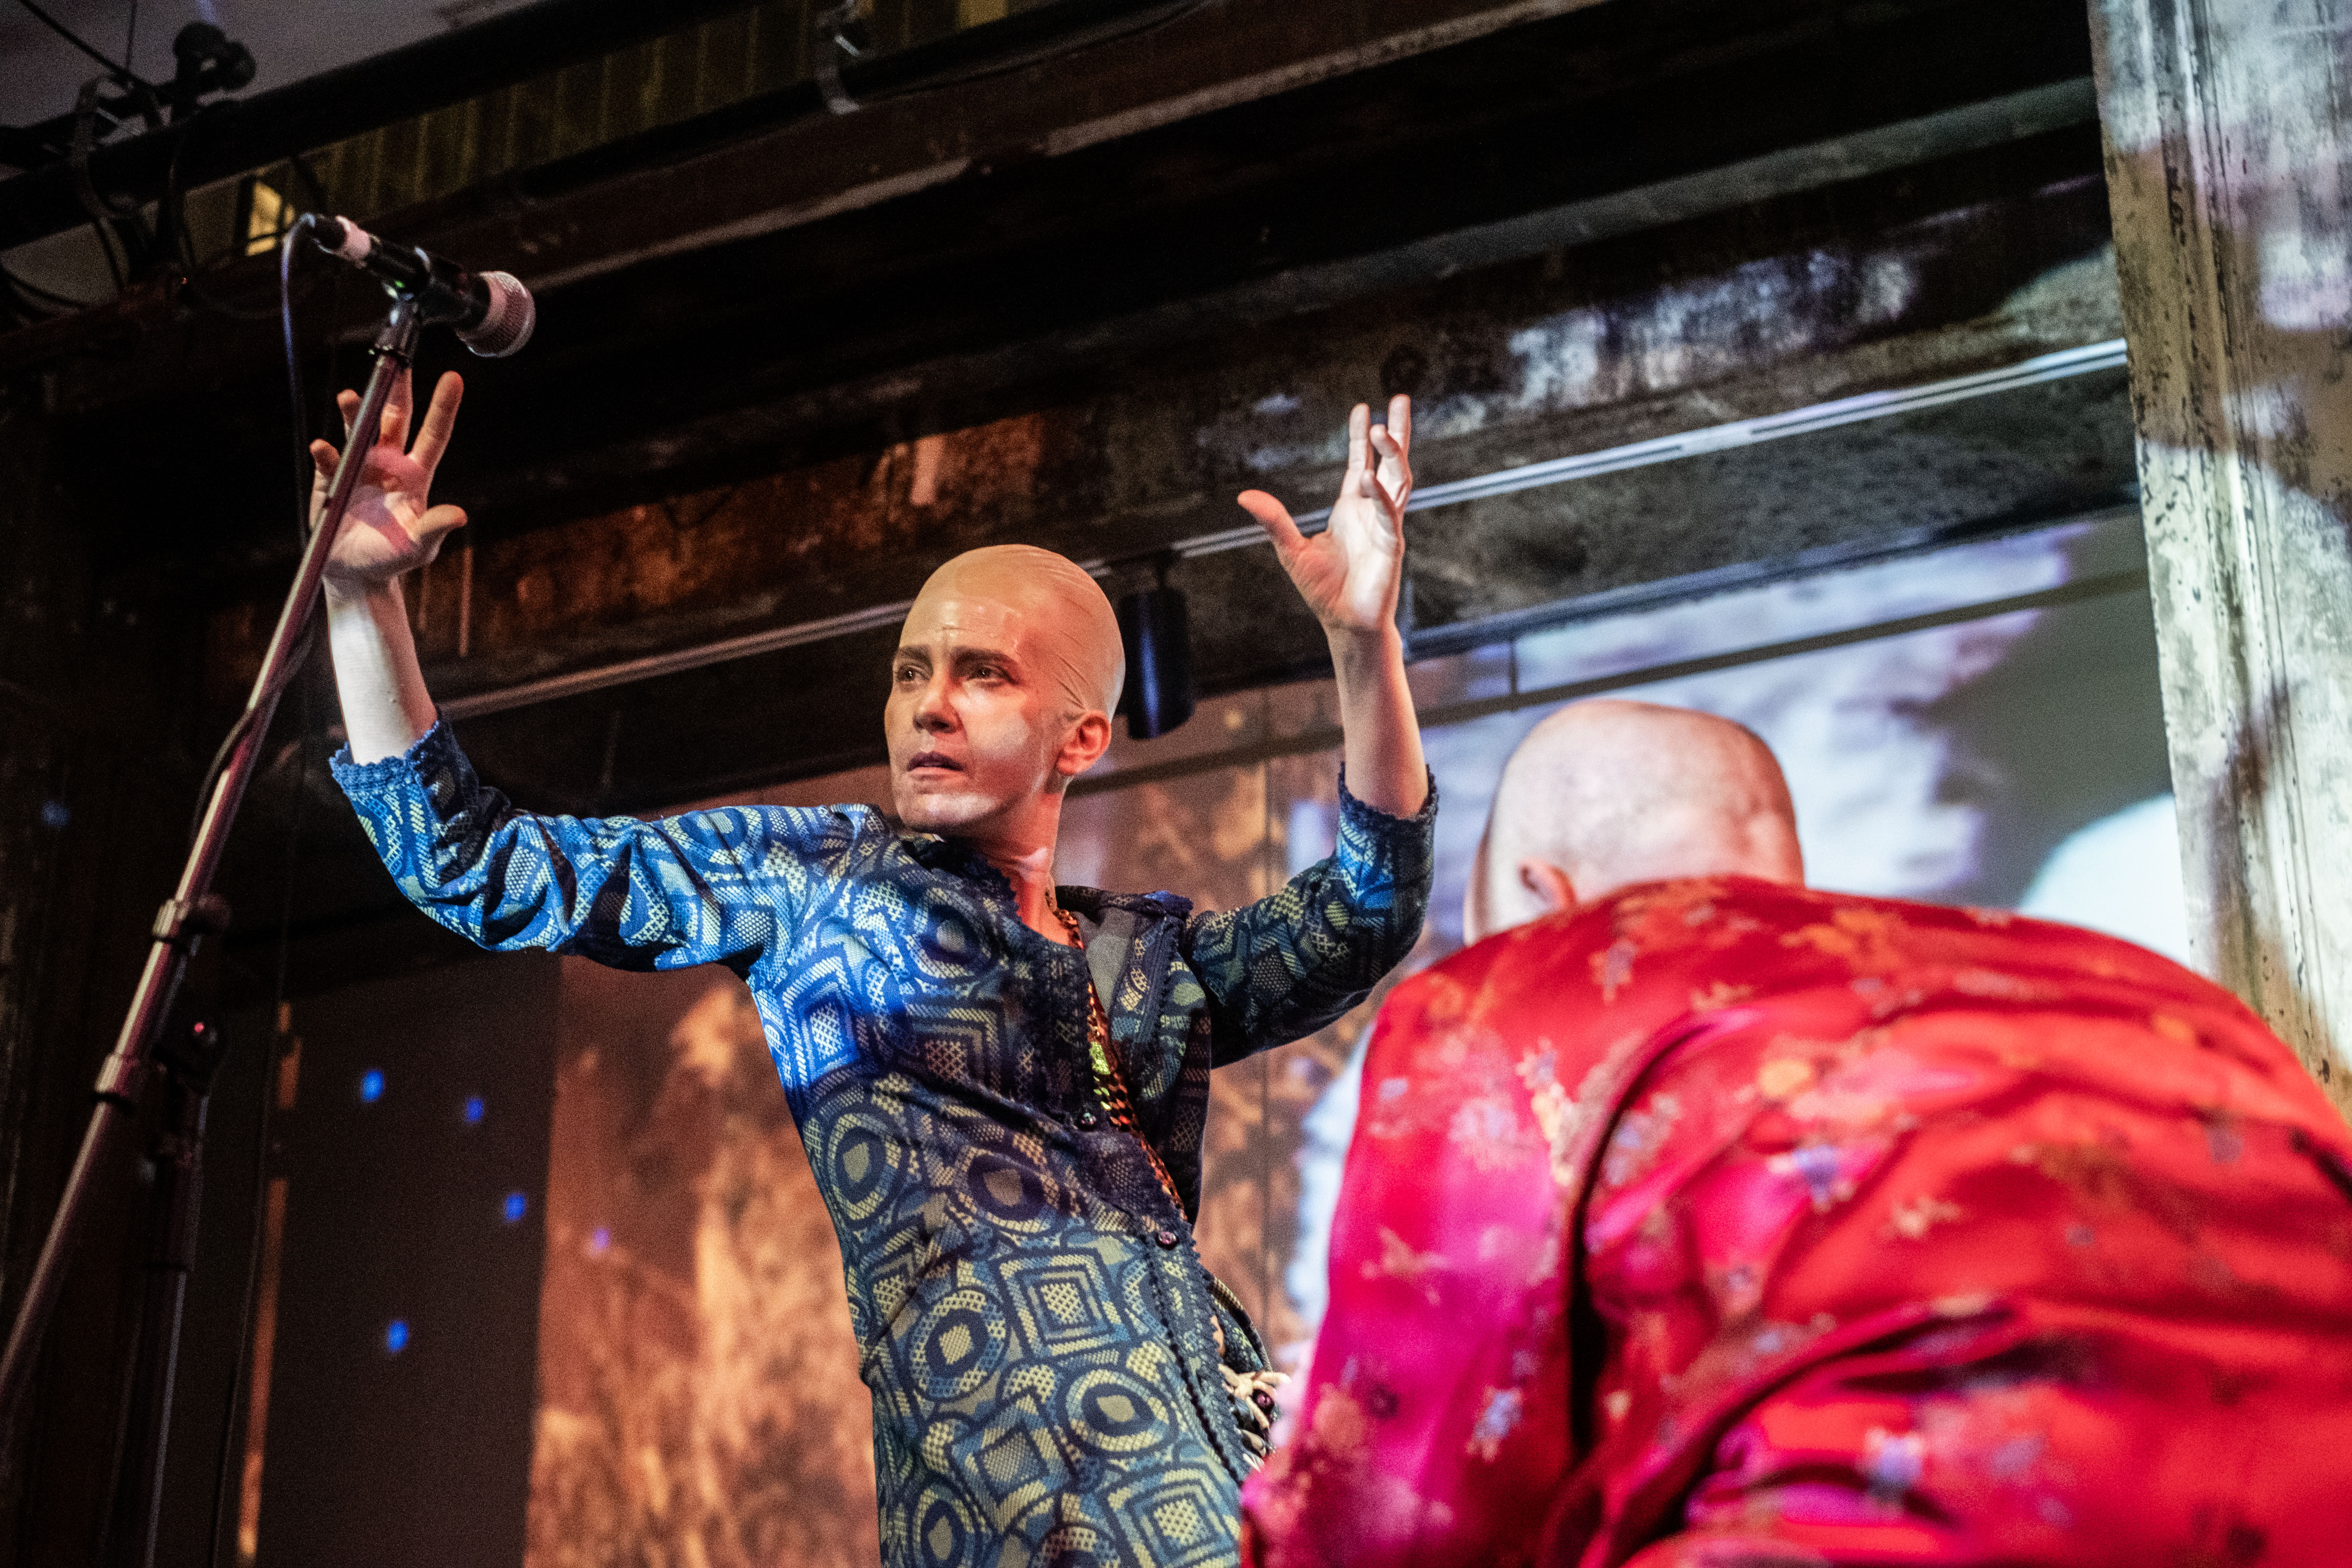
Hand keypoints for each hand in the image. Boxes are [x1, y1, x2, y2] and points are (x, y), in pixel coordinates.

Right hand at [314, 369, 466, 595]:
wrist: (357, 572)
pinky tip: (324, 449)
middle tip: (395, 361)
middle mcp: (389, 462)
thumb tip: (459, 516)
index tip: (454, 377)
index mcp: (416, 473)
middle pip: (394, 418)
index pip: (434, 434)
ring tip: (349, 396)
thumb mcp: (419, 546)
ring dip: (353, 413)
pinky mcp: (332, 479)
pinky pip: (329, 461)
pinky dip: (326, 454)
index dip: (444, 407)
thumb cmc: (394, 556)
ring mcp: (359, 467)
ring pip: (358, 430)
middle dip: (395, 390)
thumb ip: (434, 527)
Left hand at [1239, 394, 1412, 637]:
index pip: (1361, 463)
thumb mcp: (1290, 549)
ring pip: (1397, 481)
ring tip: (1384, 427)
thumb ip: (1273, 520)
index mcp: (1352, 508)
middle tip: (1397, 398)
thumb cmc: (1323, 589)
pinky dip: (1379, 497)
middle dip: (1395, 432)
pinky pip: (1388, 515)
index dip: (1361, 437)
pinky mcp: (1391, 547)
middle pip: (1390, 463)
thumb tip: (1243, 495)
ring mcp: (1385, 527)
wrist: (1344, 623)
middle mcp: (1372, 512)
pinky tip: (1370, 478)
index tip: (1361, 408)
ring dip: (1393, 454)